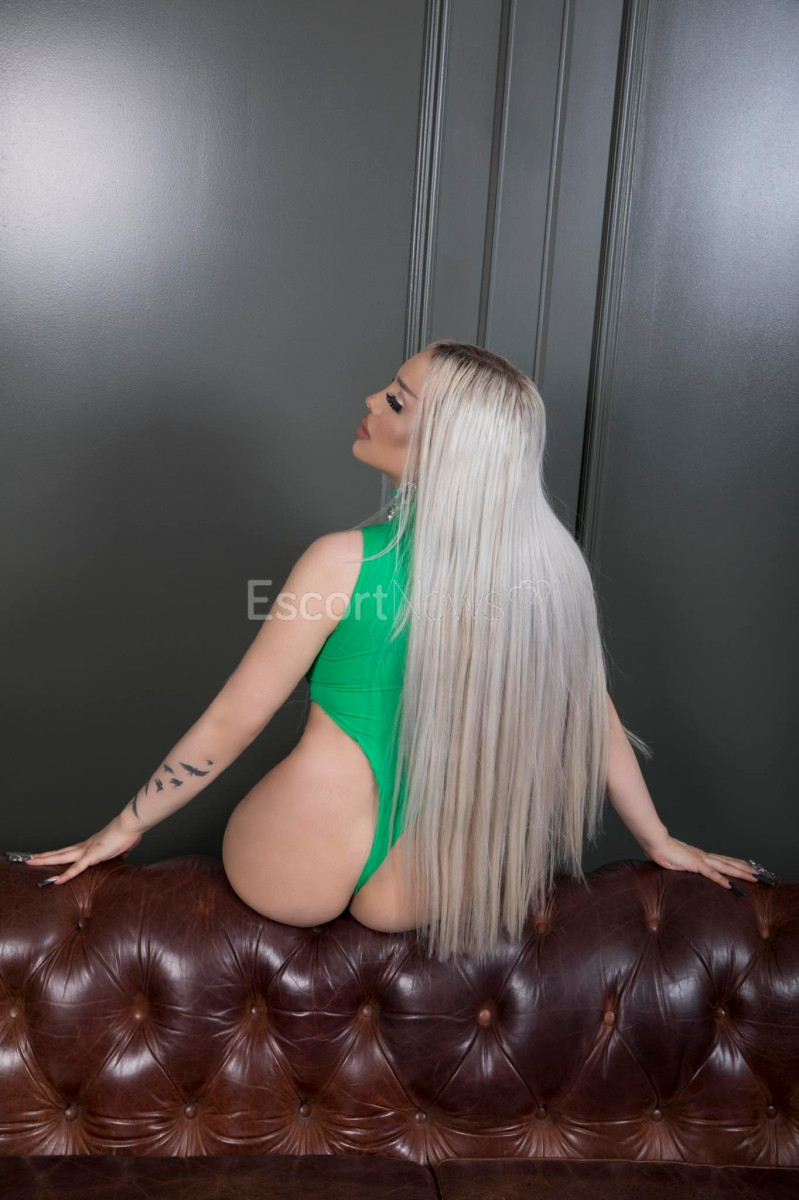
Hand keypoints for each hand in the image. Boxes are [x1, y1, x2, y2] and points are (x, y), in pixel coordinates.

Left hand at [17, 812, 143, 885]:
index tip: (46, 857)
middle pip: (59, 853)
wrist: (130, 825)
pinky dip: (67, 875)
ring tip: (31, 862)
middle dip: (43, 857)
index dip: (56, 854)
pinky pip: (77, 868)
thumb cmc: (127, 834)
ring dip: (46, 860)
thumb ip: (117, 853)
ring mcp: (86, 851)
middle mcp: (84, 847)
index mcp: (89, 846)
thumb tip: (120, 857)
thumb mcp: (120, 848)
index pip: (68, 851)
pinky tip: (57, 881)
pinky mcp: (92, 856)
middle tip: (28, 859)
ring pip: (61, 857)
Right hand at [642, 833, 760, 890]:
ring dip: (739, 872)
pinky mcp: (694, 864)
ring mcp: (701, 860)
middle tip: (758, 873)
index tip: (746, 867)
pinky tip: (730, 885)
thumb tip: (690, 871)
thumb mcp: (678, 862)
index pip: (722, 861)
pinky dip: (721, 880)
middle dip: (744, 869)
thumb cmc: (663, 851)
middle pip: (728, 863)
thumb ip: (686, 867)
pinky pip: (710, 874)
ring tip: (752, 877)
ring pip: (725, 867)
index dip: (735, 864)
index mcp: (701, 857)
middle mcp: (704, 857)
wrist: (655, 842)